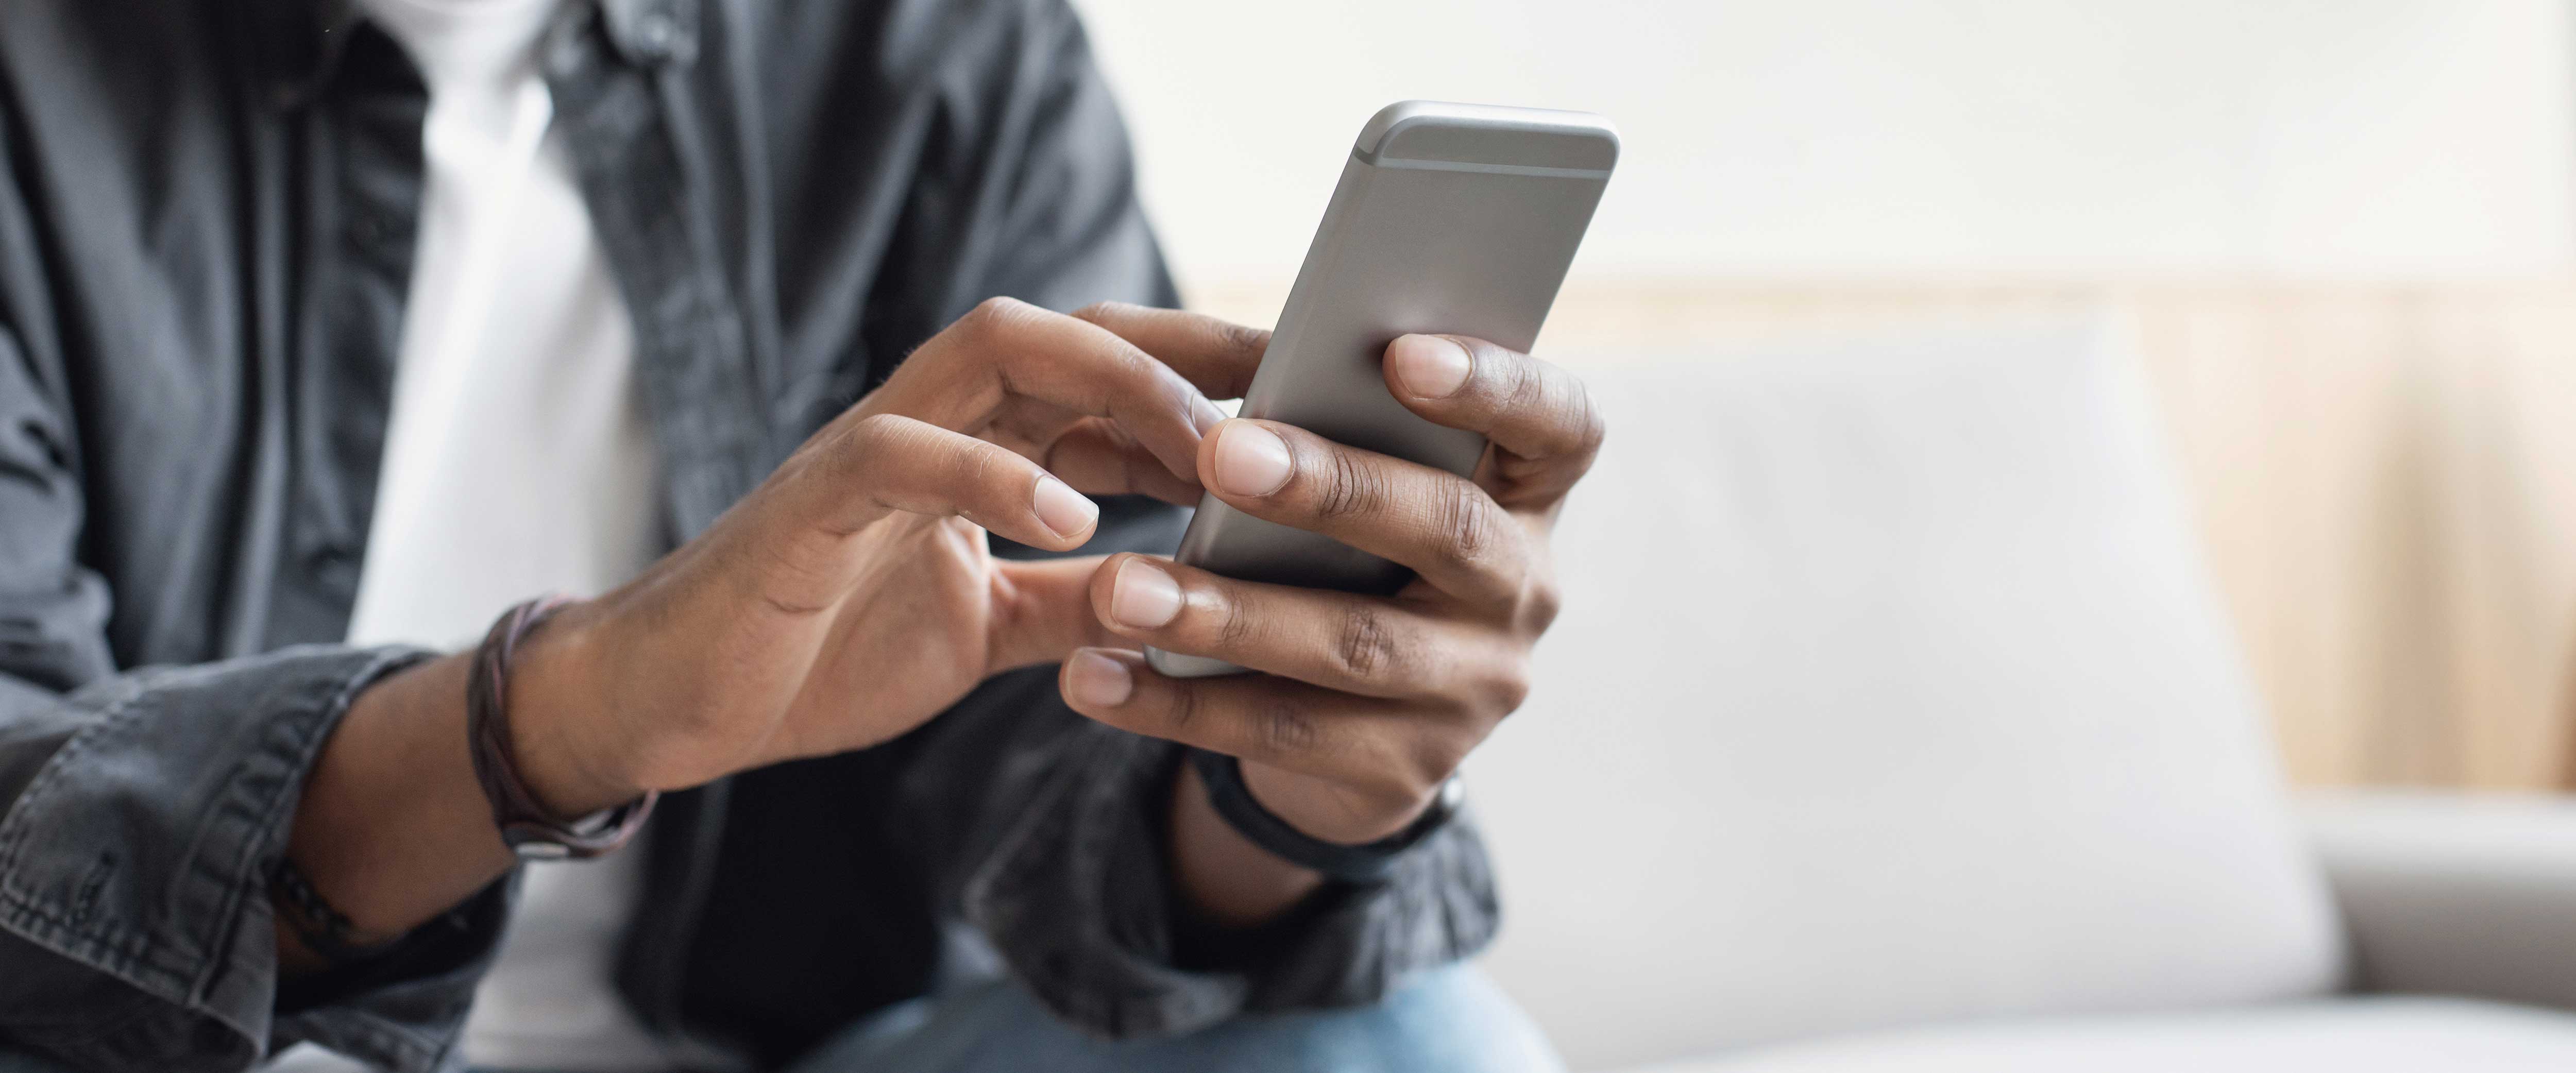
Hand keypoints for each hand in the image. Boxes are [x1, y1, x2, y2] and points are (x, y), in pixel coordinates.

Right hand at [506, 299, 1258, 813]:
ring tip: (1201, 450)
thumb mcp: (988, 629)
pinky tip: (1075, 522)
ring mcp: (868, 452)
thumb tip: (1187, 600)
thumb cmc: (823, 648)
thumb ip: (1076, 601)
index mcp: (974, 448)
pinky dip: (995, 477)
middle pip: (1072, 334)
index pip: (1104, 377)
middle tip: (1288, 392)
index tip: (1307, 405)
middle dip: (1185, 351)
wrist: (675, 701)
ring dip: (1113, 388)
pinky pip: (904, 453)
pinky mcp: (810, 505)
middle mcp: (931, 424)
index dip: (1207, 382)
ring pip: (997, 353)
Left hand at [1058, 333, 1603, 843]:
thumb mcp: (1368, 491)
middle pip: (1448, 529)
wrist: (1363, 734)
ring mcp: (1474, 690)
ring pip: (1354, 645)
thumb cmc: (1352, 557)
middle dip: (1333, 489)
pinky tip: (1096, 677)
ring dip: (1229, 614)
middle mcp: (1523, 590)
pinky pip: (1282, 735)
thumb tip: (1223, 392)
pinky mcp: (1403, 773)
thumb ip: (1334, 434)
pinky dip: (1178, 704)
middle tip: (1221, 453)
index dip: (1494, 385)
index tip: (1400, 355)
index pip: (1560, 426)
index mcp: (1527, 494)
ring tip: (1122, 589)